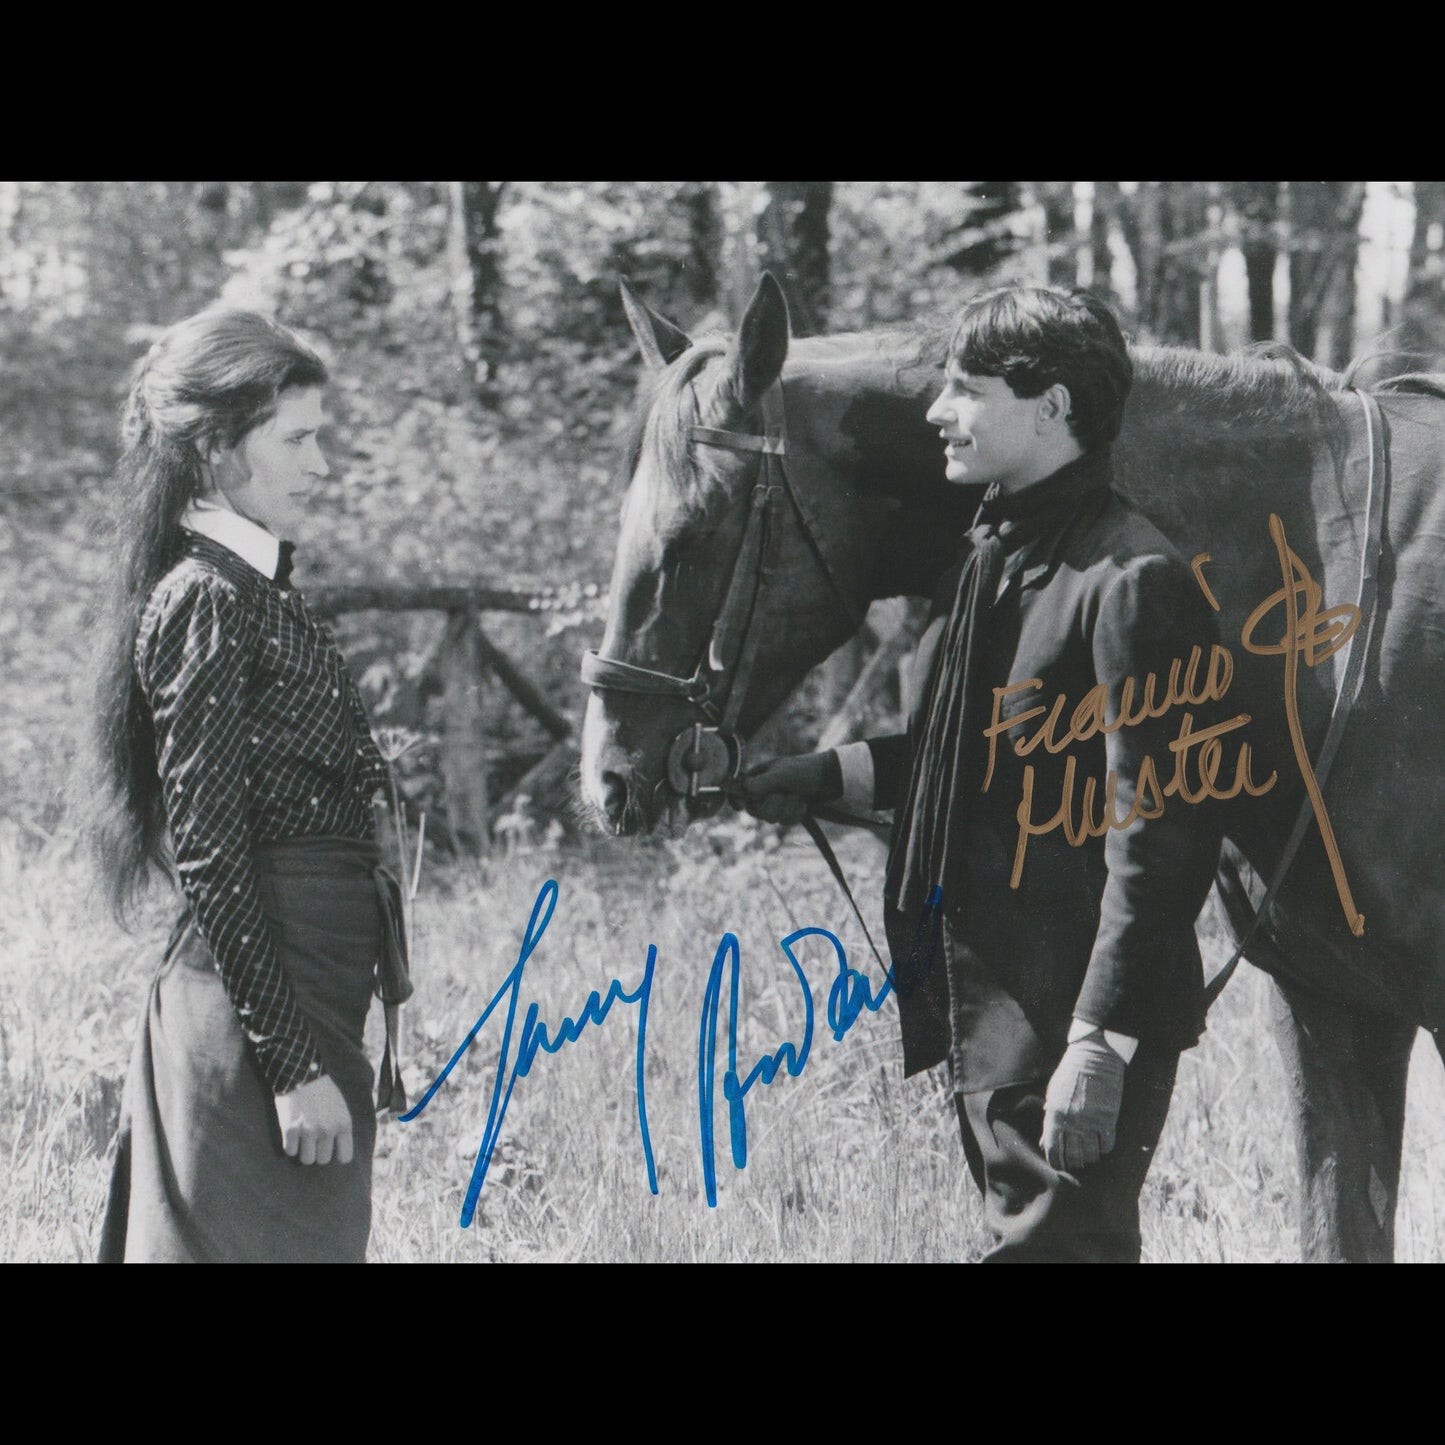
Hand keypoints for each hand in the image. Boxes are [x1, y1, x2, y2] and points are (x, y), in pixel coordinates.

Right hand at [275, 1074, 352, 1166]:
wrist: (302, 1072)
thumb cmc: (323, 1090)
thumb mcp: (341, 1106)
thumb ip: (341, 1127)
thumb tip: (341, 1151)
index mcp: (344, 1124)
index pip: (345, 1157)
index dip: (336, 1155)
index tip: (330, 1149)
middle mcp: (328, 1130)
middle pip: (323, 1160)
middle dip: (317, 1152)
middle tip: (312, 1140)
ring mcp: (309, 1131)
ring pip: (306, 1160)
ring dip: (303, 1151)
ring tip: (301, 1137)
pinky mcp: (290, 1130)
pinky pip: (290, 1152)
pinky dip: (289, 1145)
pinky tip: (291, 1133)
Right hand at [736, 751, 841, 824]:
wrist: (830, 778)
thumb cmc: (804, 770)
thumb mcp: (782, 774)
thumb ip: (762, 783)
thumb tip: (743, 791)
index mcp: (758, 776)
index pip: (738, 791)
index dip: (737, 800)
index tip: (740, 807)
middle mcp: (765, 790)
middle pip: (755, 811)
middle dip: (771, 806)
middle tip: (783, 795)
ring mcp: (776, 802)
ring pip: (771, 819)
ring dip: (787, 809)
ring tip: (798, 797)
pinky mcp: (788, 812)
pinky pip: (785, 822)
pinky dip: (795, 814)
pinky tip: (803, 804)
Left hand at [1041, 1033, 1125, 1172]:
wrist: (1094, 1056)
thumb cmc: (1070, 1073)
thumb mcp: (1053, 1094)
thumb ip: (1049, 1118)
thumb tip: (1045, 1142)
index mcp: (1054, 1115)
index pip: (1052, 1150)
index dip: (1055, 1162)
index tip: (1059, 1165)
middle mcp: (1071, 1122)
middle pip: (1072, 1156)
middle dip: (1073, 1162)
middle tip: (1075, 1160)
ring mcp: (1090, 1122)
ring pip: (1090, 1155)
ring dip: (1089, 1157)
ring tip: (1089, 1153)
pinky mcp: (1108, 1119)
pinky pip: (1107, 1146)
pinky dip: (1104, 1148)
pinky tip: (1102, 1143)